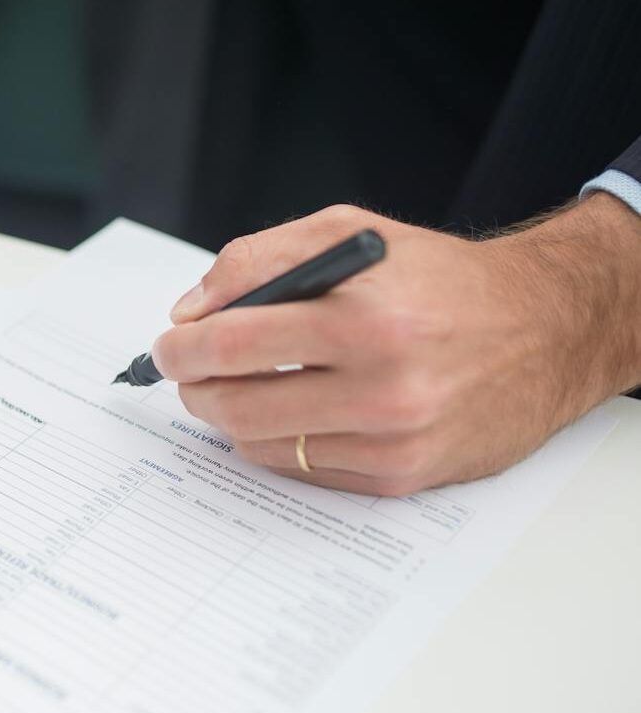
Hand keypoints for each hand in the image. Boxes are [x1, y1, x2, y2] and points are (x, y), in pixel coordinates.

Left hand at [151, 198, 640, 494]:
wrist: (543, 327)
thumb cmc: (439, 279)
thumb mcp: (352, 235)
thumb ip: (258, 260)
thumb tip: (190, 311)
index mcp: (365, 316)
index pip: (233, 343)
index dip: (181, 349)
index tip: (168, 347)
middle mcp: (383, 385)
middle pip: (236, 405)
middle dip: (194, 389)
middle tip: (189, 374)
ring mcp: (394, 439)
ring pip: (262, 445)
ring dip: (233, 419)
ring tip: (241, 389)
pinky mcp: (404, 477)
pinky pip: (304, 471)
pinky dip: (280, 443)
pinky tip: (294, 413)